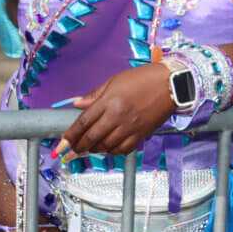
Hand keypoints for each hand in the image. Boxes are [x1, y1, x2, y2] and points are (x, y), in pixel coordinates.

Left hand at [56, 65, 174, 159]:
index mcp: (108, 102)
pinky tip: (107, 148)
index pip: (83, 123)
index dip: (70, 135)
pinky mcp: (141, 134)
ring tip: (88, 149)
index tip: (62, 143)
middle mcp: (117, 117)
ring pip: (106, 146)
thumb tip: (76, 104)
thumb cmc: (141, 79)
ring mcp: (130, 127)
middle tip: (71, 152)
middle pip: (91, 138)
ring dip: (94, 150)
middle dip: (78, 147)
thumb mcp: (113, 82)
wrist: (170, 84)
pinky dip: (112, 151)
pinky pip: (123, 149)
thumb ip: (93, 95)